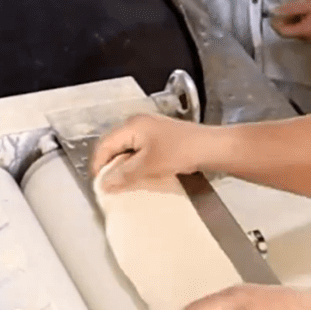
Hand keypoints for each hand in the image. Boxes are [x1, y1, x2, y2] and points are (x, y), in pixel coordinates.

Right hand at [90, 113, 216, 191]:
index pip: (104, 145)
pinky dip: (135, 164)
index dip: (98, 165)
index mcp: (132, 126)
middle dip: (109, 166)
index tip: (98, 185)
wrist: (212, 147)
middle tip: (109, 186)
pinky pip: (139, 151)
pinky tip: (139, 176)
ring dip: (123, 166)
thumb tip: (104, 184)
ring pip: (126, 149)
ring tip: (122, 184)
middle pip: (114, 145)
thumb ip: (124, 174)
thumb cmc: (181, 152)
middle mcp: (138, 124)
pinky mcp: (160, 138)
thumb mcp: (149, 165)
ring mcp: (150, 130)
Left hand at [269, 0, 310, 44]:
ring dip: (293, 26)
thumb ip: (289, 9)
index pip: (283, 33)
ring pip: (297, 35)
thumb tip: (274, 12)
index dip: (276, 25)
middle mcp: (307, 40)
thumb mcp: (306, 5)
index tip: (272, 16)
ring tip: (293, 14)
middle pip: (290, 35)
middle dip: (284, 25)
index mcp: (303, 32)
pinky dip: (300, 27)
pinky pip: (305, 35)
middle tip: (282, 13)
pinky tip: (303, 18)